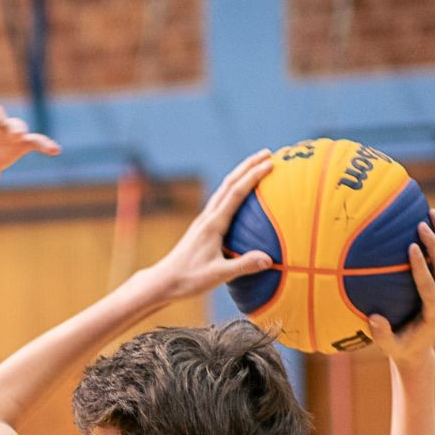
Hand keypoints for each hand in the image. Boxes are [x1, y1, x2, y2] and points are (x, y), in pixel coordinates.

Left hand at [145, 149, 274, 300]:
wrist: (163, 281)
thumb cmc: (189, 279)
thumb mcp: (218, 275)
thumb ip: (243, 266)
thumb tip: (269, 259)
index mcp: (212, 225)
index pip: (235, 193)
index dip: (253, 177)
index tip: (270, 163)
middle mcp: (207, 218)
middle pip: (229, 184)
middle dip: (248, 166)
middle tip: (268, 153)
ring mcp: (203, 221)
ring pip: (223, 190)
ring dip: (240, 175)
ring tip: (257, 165)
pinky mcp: (202, 227)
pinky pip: (220, 202)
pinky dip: (233, 190)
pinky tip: (241, 194)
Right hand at [366, 209, 434, 365]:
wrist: (419, 350)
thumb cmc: (400, 347)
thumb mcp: (390, 346)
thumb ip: (382, 334)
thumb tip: (374, 318)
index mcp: (434, 315)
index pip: (429, 286)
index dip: (422, 267)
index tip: (412, 247)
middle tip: (421, 224)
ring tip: (432, 213)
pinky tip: (434, 223)